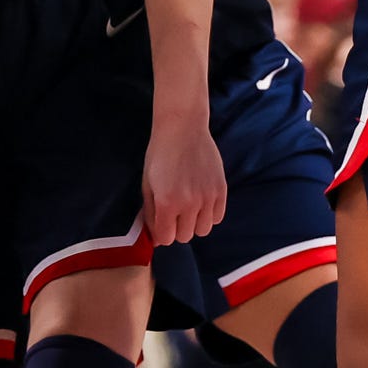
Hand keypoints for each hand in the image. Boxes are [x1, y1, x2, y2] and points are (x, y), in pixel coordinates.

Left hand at [142, 109, 226, 245]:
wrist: (183, 128)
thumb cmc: (160, 154)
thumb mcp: (147, 184)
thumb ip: (150, 213)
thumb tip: (156, 237)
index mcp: (168, 202)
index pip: (167, 238)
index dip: (162, 234)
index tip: (161, 224)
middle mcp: (190, 203)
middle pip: (185, 237)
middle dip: (177, 229)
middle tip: (173, 213)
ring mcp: (208, 197)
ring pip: (203, 230)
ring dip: (194, 224)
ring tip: (188, 208)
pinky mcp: (221, 189)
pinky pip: (217, 217)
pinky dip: (209, 215)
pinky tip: (201, 202)